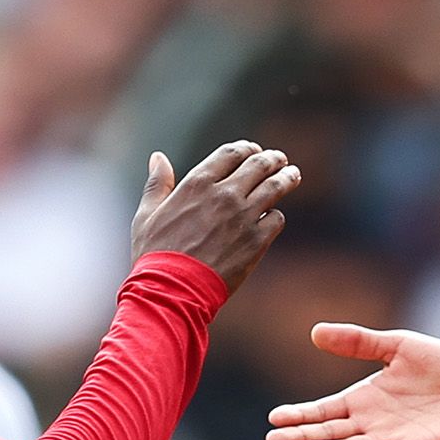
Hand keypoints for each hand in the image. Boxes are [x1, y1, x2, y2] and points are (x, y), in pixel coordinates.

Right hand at [133, 141, 298, 292]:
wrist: (172, 290)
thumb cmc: (155, 254)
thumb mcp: (147, 214)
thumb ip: (157, 183)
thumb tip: (157, 158)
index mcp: (197, 183)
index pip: (232, 152)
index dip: (247, 149)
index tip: (254, 151)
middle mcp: (224, 195)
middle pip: (259, 165)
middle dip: (273, 159)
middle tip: (280, 160)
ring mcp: (243, 217)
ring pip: (275, 187)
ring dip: (287, 178)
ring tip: (292, 175)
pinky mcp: (256, 241)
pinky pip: (277, 220)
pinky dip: (276, 216)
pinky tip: (273, 217)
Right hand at [265, 324, 439, 439]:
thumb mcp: (398, 346)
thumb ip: (359, 342)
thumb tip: (315, 332)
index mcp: (366, 399)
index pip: (325, 410)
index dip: (301, 414)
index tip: (275, 419)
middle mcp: (374, 423)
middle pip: (331, 432)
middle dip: (302, 436)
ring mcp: (393, 438)